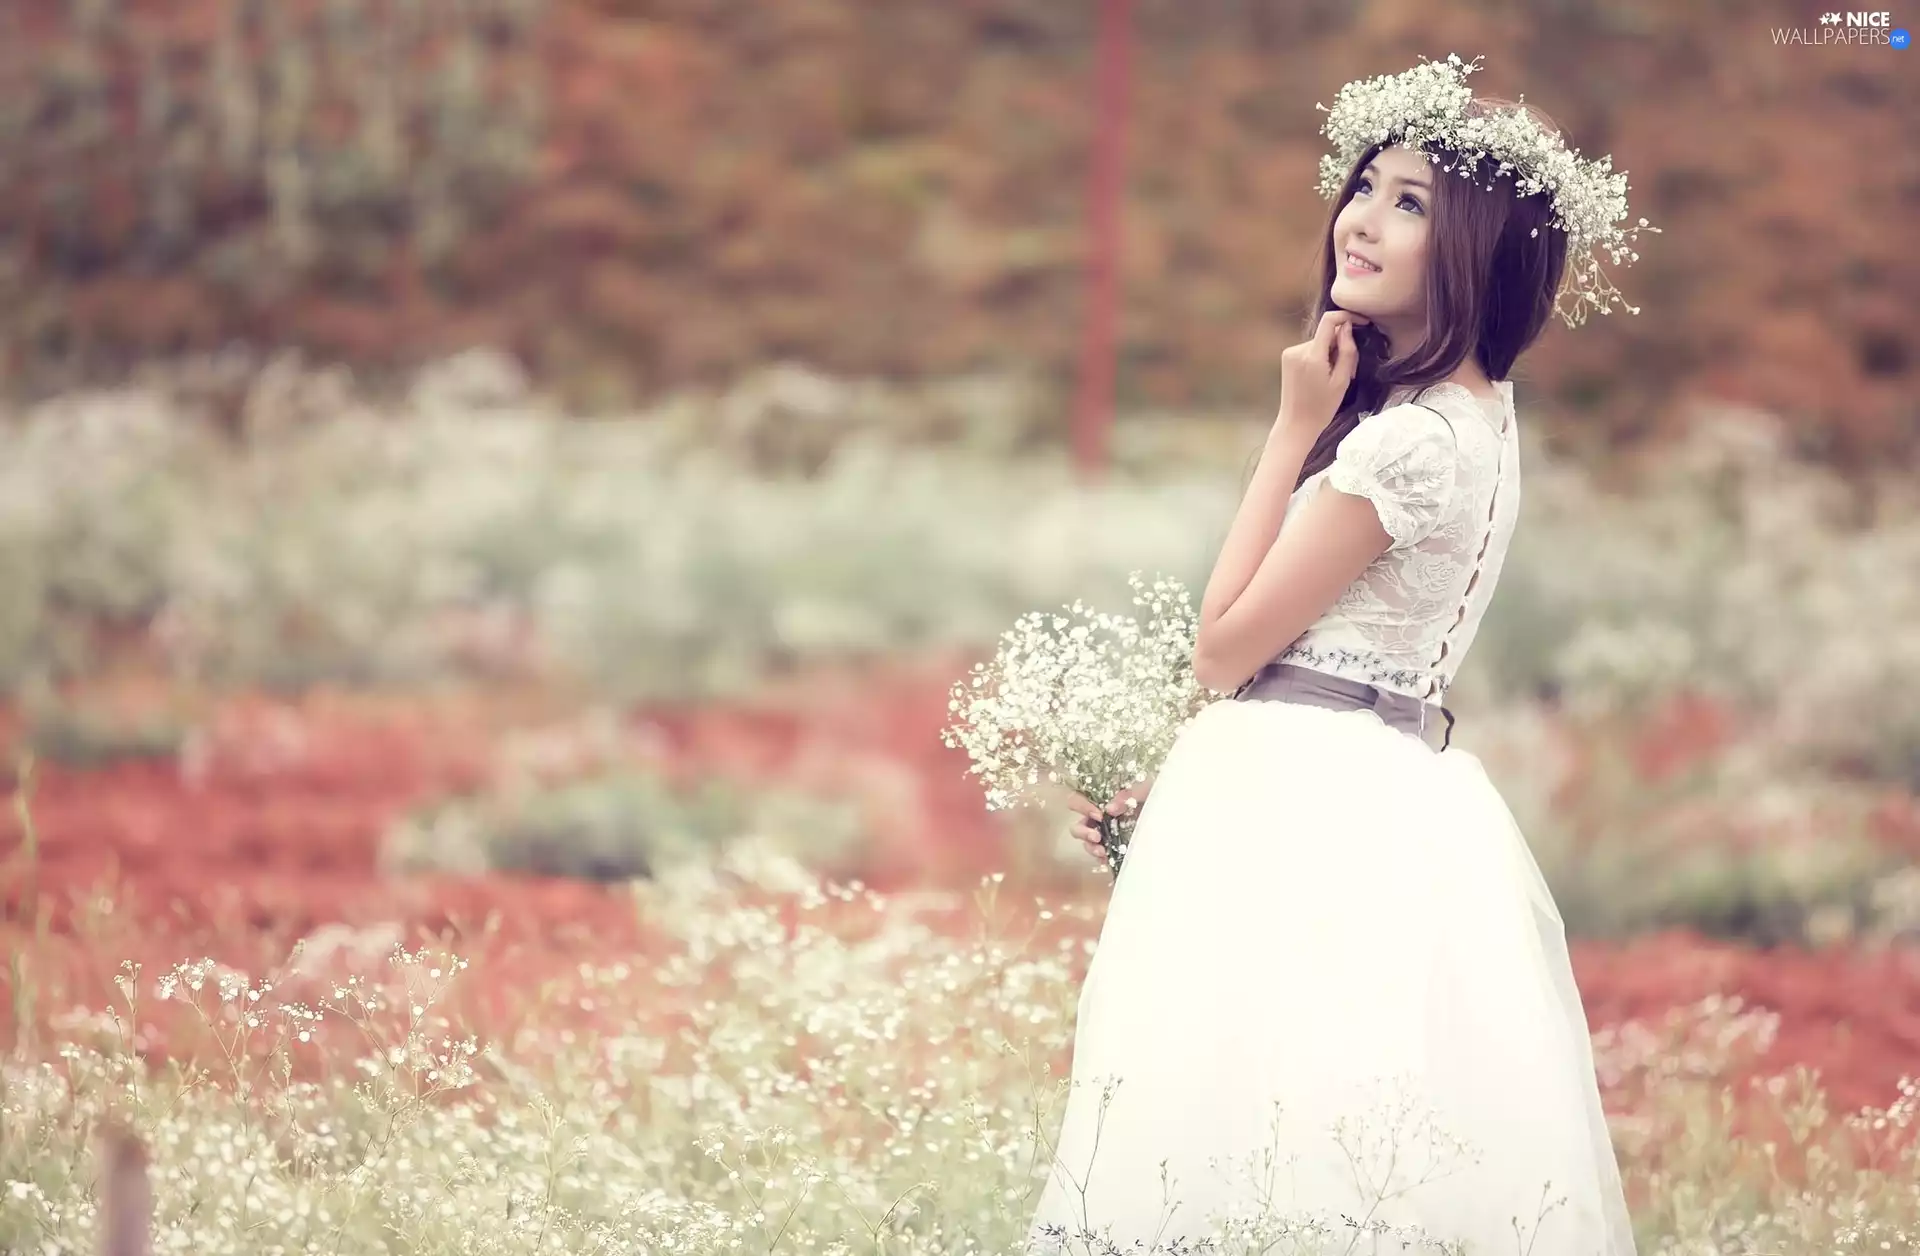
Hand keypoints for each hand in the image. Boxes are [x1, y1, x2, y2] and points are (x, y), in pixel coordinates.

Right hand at [1064, 776, 1154, 865]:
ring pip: (1086, 842)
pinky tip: (1108, 859)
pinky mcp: (1116, 847)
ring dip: (1090, 847)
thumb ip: (1127, 795)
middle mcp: (1101, 817)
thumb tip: (1110, 808)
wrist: (1174, 810)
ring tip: (1102, 851)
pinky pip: (1101, 855)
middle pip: (1078, 824)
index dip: (1082, 807)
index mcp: (1102, 799)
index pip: (1078, 801)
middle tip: (1097, 837)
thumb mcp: (1144, 789)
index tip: (1098, 814)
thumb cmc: (1157, 794)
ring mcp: (1108, 834)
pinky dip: (1101, 858)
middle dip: (1082, 831)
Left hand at [1277, 310, 1369, 434]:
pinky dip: (1320, 357)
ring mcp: (1290, 353)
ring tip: (1334, 377)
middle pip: (1326, 335)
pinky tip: (1321, 376)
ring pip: (1319, 342)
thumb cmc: (1322, 407)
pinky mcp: (1287, 358)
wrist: (1297, 423)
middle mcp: (1297, 350)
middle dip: (1340, 347)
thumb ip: (1346, 350)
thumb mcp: (1342, 380)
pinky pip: (1310, 349)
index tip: (1362, 321)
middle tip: (1348, 371)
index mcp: (1312, 356)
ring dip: (1330, 354)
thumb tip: (1347, 326)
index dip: (1348, 316)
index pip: (1329, 321)